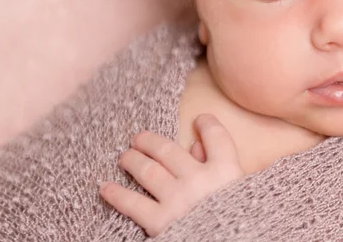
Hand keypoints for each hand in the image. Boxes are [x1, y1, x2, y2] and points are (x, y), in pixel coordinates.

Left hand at [99, 114, 243, 237]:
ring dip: (132, 160)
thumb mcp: (237, 190)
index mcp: (225, 172)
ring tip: (124, 157)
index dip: (207, 124)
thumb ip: (220, 166)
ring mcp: (178, 199)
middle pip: (169, 150)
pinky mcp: (160, 221)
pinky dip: (116, 194)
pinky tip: (105, 187)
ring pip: (147, 170)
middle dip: (149, 141)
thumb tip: (196, 145)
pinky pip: (132, 204)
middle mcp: (199, 180)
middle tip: (138, 138)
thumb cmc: (235, 218)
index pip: (216, 136)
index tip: (199, 120)